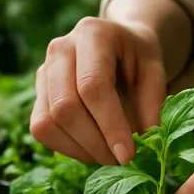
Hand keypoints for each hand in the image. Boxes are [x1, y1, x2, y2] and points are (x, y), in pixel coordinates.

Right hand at [31, 17, 167, 165]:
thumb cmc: (137, 57)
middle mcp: (60, 48)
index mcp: (92, 34)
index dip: (110, 125)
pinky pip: (41, 129)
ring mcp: (43, 70)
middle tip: (120, 160)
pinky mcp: (37, 92)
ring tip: (108, 155)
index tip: (127, 155)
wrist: (117, 44)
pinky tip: (91, 149)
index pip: (93, 86)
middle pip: (65, 106)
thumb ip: (153, 103)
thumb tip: (147, 141)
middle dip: (94, 142)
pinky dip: (66, 148)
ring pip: (47, 122)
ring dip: (79, 149)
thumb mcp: (155, 71)